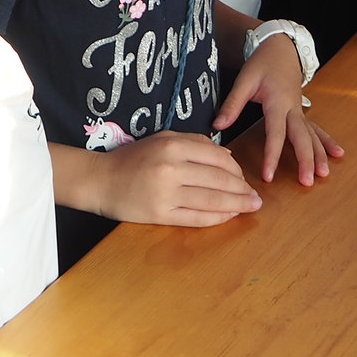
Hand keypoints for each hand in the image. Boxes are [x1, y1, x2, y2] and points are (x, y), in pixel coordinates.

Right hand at [82, 132, 263, 226]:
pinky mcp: (161, 214)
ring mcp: (166, 193)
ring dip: (236, 205)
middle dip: (242, 189)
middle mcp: (171, 168)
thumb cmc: (133, 158)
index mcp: (173, 145)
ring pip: (211, 200)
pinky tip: (229, 216)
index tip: (245, 177)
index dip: (237, 169)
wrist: (100, 180)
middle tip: (256, 196)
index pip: (218, 157)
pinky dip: (217, 218)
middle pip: (219, 180)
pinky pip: (196, 218)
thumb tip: (227, 155)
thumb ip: (194, 143)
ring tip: (251, 207)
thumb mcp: (162, 138)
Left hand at [213, 36, 344, 185]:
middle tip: (307, 182)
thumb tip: (217, 126)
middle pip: (302, 137)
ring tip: (324, 174)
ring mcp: (300, 111)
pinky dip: (327, 142)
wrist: (281, 48)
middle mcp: (293, 109)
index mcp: (277, 102)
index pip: (276, 133)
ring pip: (313, 135)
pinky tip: (338, 154)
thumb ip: (232, 105)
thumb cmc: (262, 63)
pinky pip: (317, 129)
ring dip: (319, 155)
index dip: (272, 155)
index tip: (268, 175)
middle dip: (306, 160)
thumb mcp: (244, 80)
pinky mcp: (302, 112)